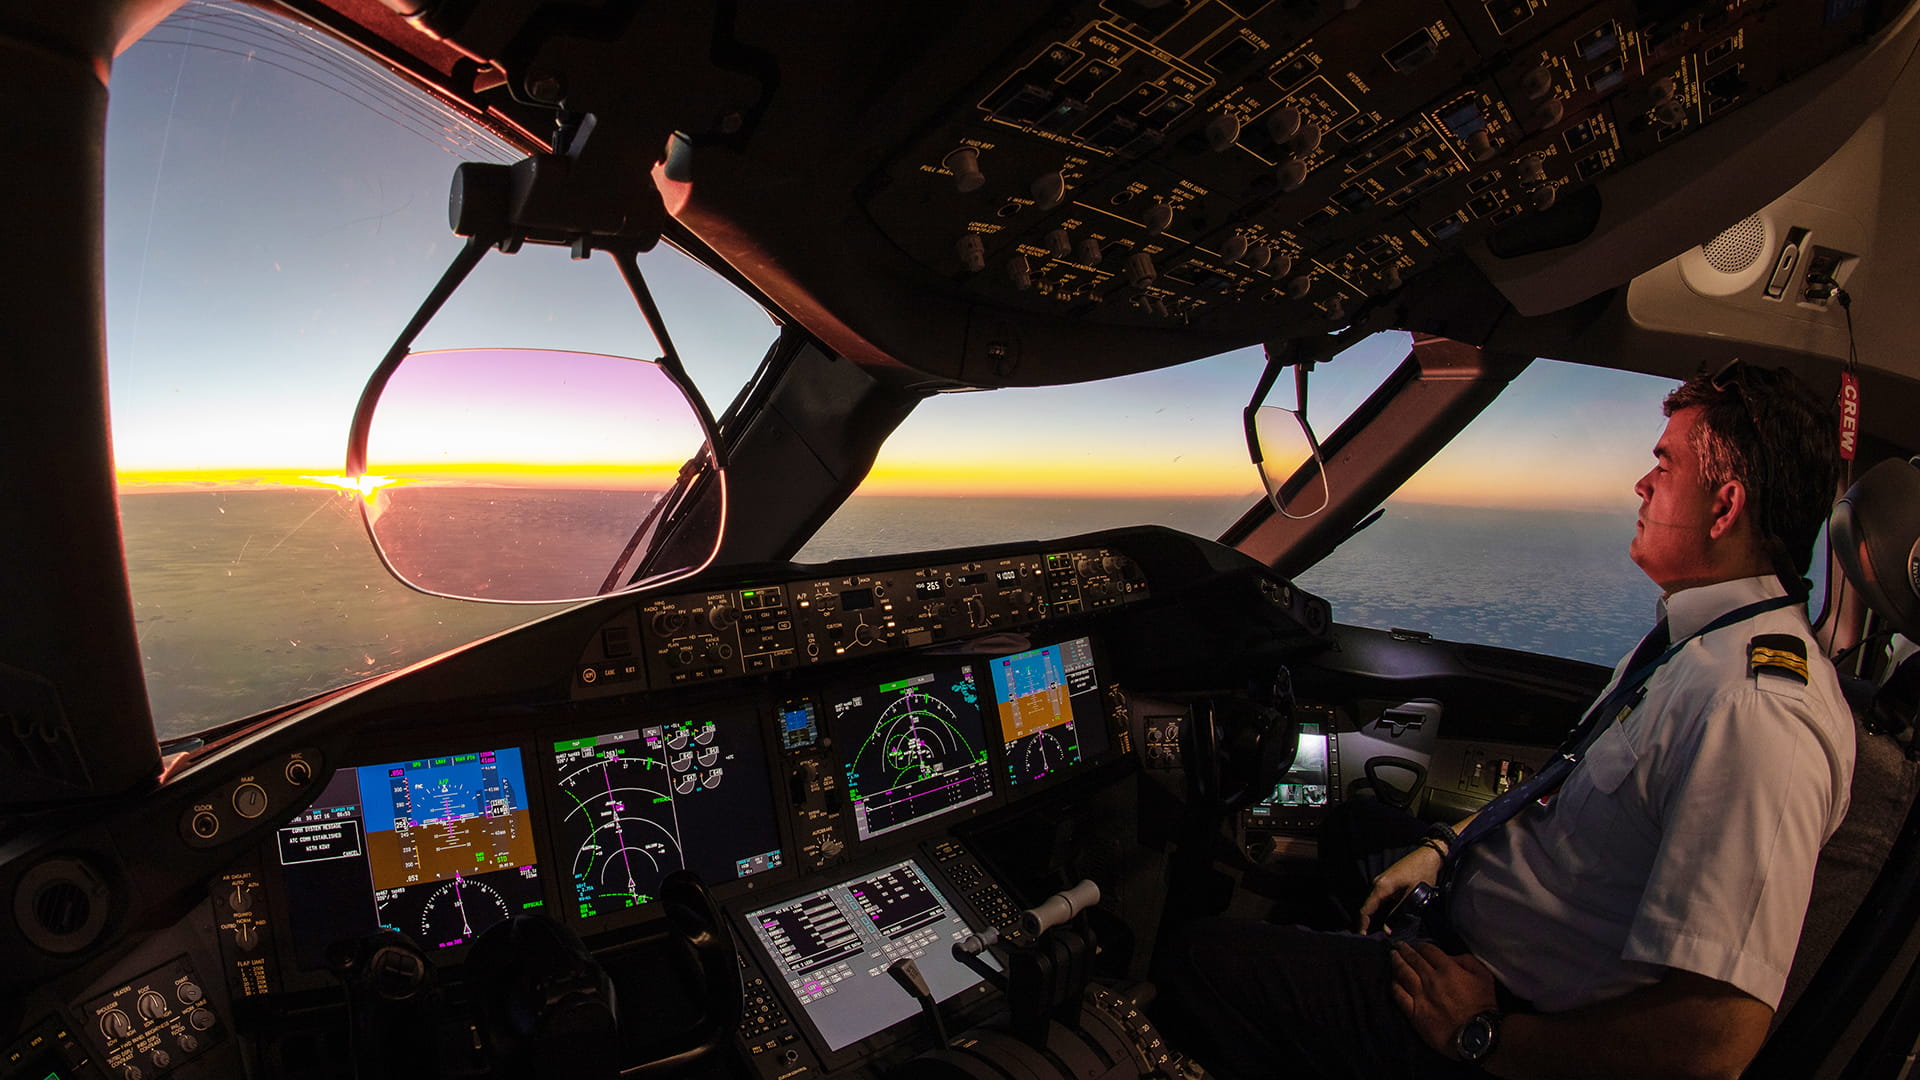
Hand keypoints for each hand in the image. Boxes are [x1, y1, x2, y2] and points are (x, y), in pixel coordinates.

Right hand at [1355, 843, 1442, 932]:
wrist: (1428, 856)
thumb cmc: (1422, 874)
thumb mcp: (1412, 896)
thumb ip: (1398, 913)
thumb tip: (1387, 930)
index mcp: (1380, 887)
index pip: (1366, 910)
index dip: (1362, 925)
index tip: (1362, 938)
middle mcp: (1376, 884)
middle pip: (1366, 907)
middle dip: (1366, 924)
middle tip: (1370, 940)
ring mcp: (1380, 882)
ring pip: (1372, 904)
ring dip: (1372, 918)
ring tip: (1375, 933)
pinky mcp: (1386, 882)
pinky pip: (1377, 900)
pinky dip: (1377, 911)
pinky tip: (1381, 920)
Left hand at [1389, 942, 1498, 1059]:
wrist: (1476, 1035)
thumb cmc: (1483, 1005)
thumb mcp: (1483, 976)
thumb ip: (1466, 961)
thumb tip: (1449, 957)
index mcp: (1447, 969)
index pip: (1428, 951)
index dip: (1420, 945)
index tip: (1415, 944)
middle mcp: (1430, 979)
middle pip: (1413, 960)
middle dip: (1404, 950)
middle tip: (1397, 945)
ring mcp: (1420, 996)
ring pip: (1403, 974)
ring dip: (1396, 962)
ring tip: (1392, 956)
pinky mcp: (1414, 1013)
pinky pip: (1399, 995)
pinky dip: (1394, 984)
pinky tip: (1393, 979)